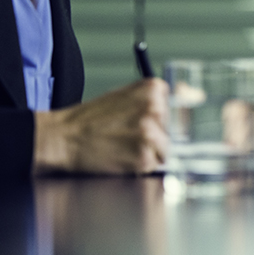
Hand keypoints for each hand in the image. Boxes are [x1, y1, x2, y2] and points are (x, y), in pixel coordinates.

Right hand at [33, 79, 168, 173]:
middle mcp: (155, 108)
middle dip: (153, 137)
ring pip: (165, 150)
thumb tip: (188, 101)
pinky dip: (140, 166)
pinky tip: (121, 156)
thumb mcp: (124, 96)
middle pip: (171, 130)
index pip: (176, 108)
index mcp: (153, 88)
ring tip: (123, 146)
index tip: (142, 123)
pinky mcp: (144, 157)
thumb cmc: (90, 119)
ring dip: (147, 153)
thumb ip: (152, 99)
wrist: (64, 137)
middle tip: (126, 135)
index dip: (159, 120)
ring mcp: (150, 133)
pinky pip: (154, 165)